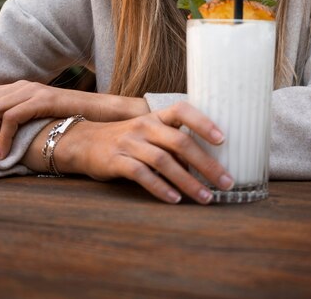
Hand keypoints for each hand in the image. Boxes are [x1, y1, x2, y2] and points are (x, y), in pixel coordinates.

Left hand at [0, 81, 148, 159]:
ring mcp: (30, 90)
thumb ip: (17, 120)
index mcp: (15, 88)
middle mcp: (19, 86)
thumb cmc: (70, 119)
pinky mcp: (42, 99)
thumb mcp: (38, 118)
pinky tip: (4, 154)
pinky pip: (10, 117)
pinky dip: (2, 138)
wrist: (101, 111)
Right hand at [50, 101, 233, 204]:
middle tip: (226, 181)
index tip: (223, 139)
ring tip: (206, 196)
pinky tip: (175, 199)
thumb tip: (206, 166)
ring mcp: (130, 142)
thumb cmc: (127, 140)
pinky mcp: (116, 160)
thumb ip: (172, 144)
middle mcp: (144, 125)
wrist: (84, 142)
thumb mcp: (149, 133)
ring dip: (188, 181)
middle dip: (206, 163)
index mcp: (156, 116)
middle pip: (179, 141)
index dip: (203, 122)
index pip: (183, 110)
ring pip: (164, 161)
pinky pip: (142, 174)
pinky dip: (160, 187)